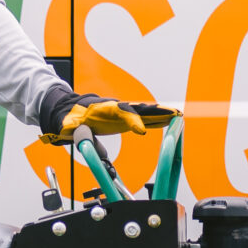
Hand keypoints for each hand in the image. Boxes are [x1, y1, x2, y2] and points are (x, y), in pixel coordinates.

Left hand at [42, 94, 173, 146]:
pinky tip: (168, 120)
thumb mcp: (72, 128)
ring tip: (177, 116)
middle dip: (155, 111)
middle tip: (171, 114)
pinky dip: (156, 119)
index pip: (120, 112)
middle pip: (138, 108)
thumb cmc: (71, 120)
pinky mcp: (124, 118)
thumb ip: (81, 135)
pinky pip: (143, 117)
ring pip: (144, 112)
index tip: (141, 130)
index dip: (132, 120)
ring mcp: (120, 111)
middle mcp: (114, 108)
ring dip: (160, 114)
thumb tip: (86, 140)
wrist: (69, 111)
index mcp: (102, 109)